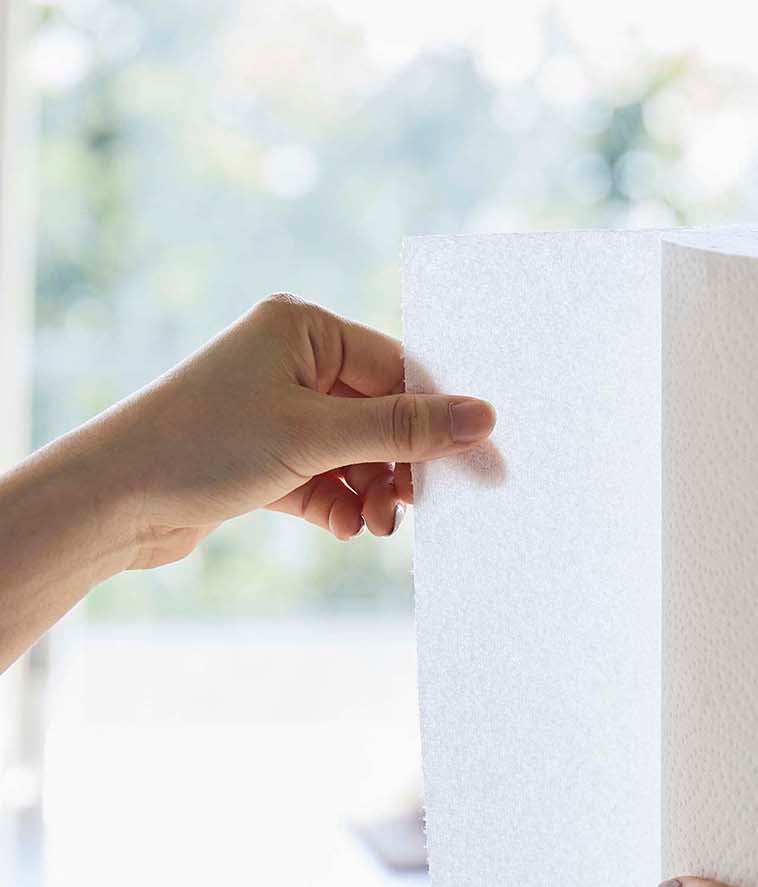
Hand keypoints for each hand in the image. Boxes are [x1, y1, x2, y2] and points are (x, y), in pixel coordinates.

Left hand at [89, 294, 496, 567]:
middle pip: (382, 416)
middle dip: (399, 467)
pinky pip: (326, 480)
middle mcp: (291, 361)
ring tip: (372, 526)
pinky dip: (340, 505)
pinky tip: (343, 528)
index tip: (478, 468)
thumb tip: (484, 418)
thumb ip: (404, 429)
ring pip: (356, 454)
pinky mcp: (264, 456)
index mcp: (304, 329)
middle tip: (412, 510)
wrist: (115, 500)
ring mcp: (276, 410)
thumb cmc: (204, 445)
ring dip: (373, 494)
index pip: (399, 371)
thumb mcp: (317, 436)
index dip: (438, 422)